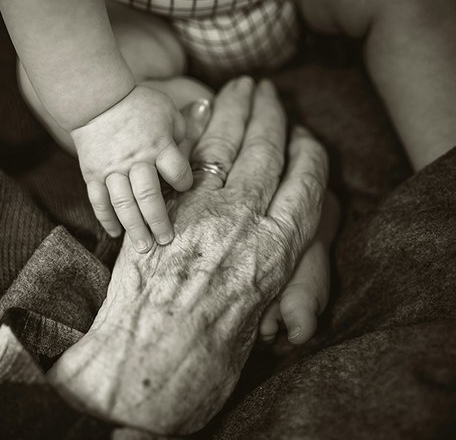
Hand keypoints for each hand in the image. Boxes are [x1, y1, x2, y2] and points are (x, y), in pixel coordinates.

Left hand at [49, 77, 329, 433]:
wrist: (147, 368)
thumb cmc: (207, 358)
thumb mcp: (256, 314)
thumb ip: (264, 271)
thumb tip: (263, 249)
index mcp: (280, 251)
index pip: (307, 184)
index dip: (308, 154)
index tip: (307, 137)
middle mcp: (247, 223)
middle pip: (267, 153)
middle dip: (270, 115)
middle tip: (269, 90)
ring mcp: (202, 211)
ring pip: (227, 146)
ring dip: (235, 110)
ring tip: (242, 87)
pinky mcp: (163, 208)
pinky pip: (185, 159)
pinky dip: (195, 131)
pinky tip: (200, 113)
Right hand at [72, 85, 191, 251]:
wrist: (96, 99)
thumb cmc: (138, 104)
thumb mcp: (168, 111)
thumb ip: (182, 135)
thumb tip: (189, 157)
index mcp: (158, 145)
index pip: (177, 173)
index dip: (184, 183)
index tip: (184, 187)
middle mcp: (136, 161)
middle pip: (149, 196)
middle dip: (159, 221)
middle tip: (166, 241)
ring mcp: (112, 169)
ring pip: (123, 204)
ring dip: (134, 228)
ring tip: (143, 248)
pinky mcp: (93, 174)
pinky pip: (99, 201)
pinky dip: (106, 219)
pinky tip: (116, 234)